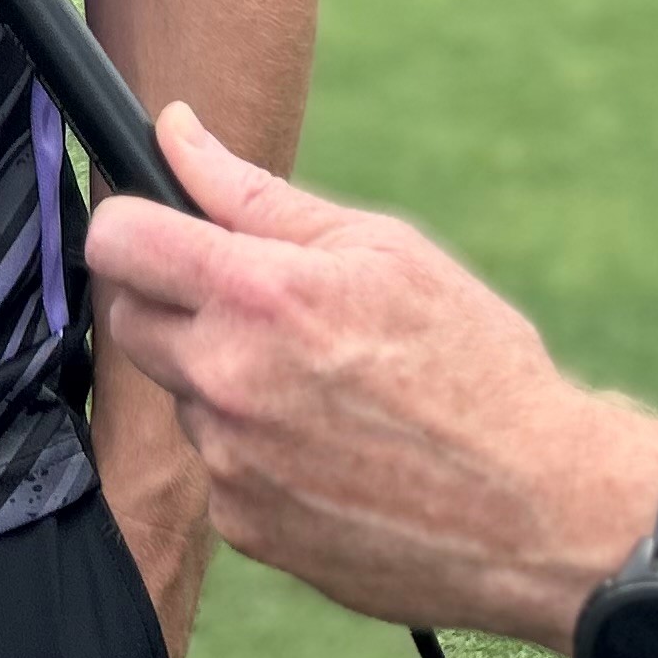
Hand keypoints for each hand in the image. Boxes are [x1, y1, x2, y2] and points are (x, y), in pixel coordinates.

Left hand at [88, 105, 657, 646]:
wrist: (539, 513)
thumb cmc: (473, 365)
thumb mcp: (381, 248)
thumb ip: (256, 194)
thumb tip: (177, 131)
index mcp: (258, 296)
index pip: (117, 243)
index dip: (131, 225)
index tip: (159, 230)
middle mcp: (228, 381)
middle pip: (131, 321)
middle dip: (175, 302)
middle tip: (259, 307)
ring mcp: (232, 462)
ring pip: (181, 395)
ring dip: (222, 379)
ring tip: (320, 386)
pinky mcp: (246, 526)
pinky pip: (219, 464)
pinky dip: (253, 450)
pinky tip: (328, 447)